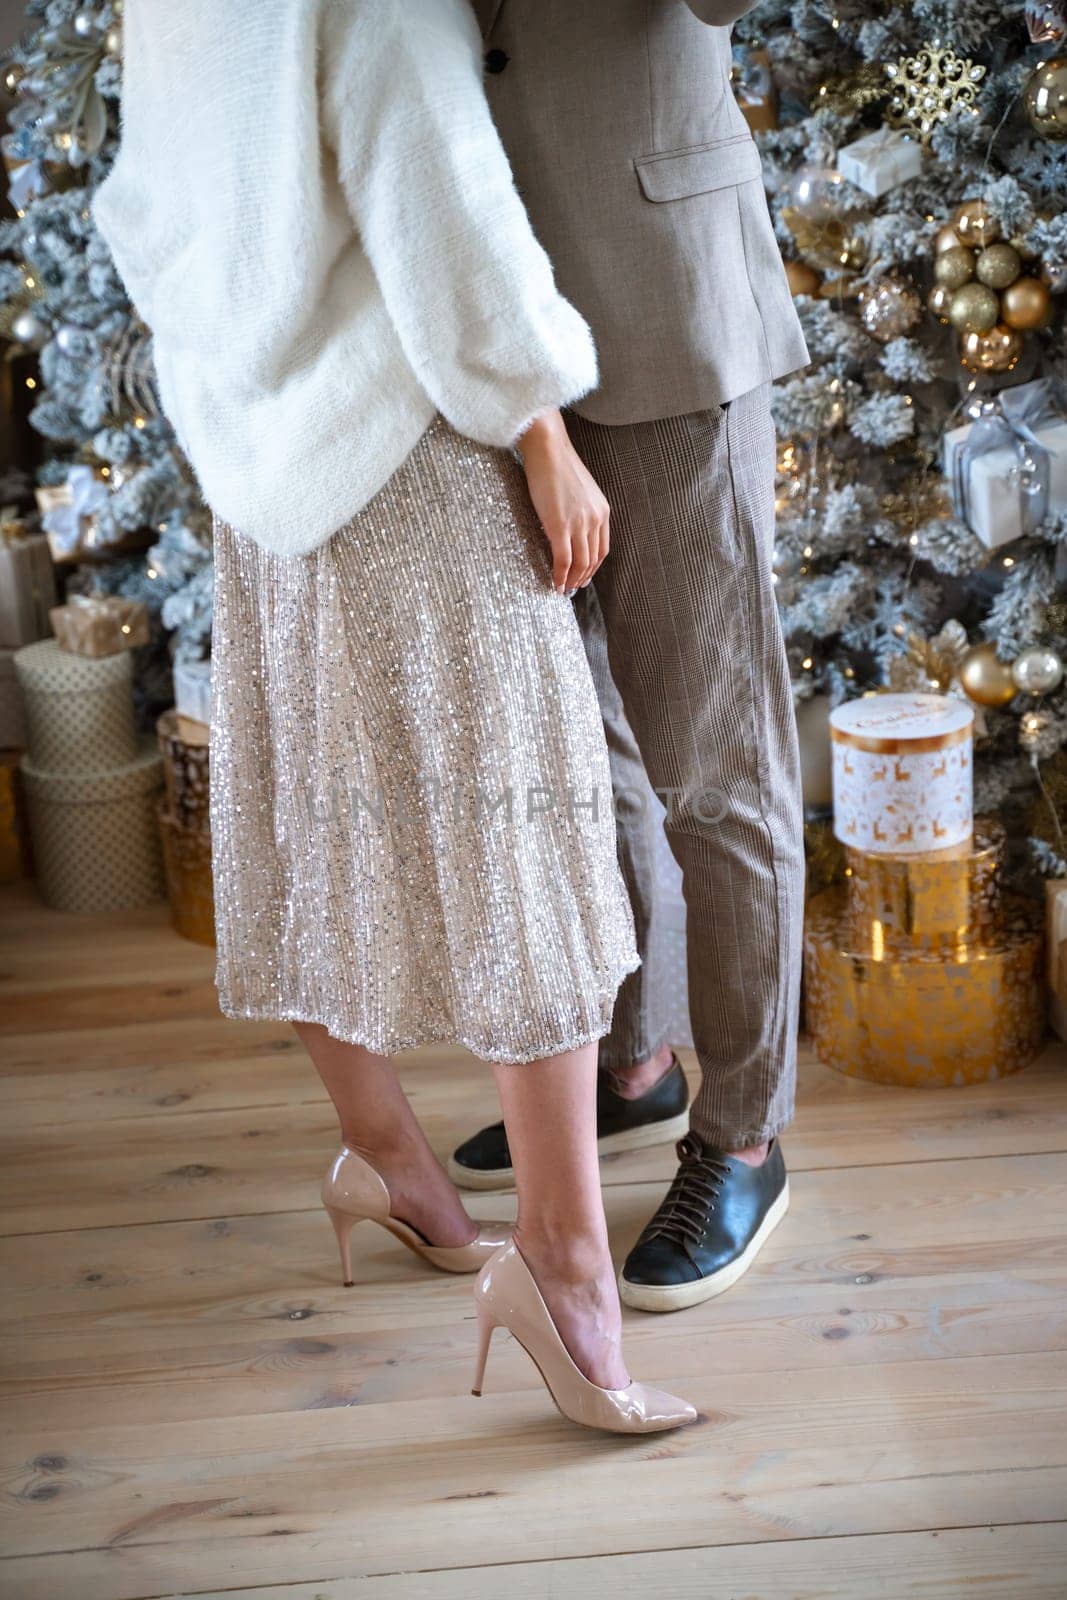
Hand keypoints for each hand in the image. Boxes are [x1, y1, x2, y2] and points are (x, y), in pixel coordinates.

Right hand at [518, 410, 609, 593]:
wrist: (548, 449)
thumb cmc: (557, 465)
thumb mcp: (579, 490)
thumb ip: (580, 510)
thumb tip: (570, 527)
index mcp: (602, 510)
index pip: (602, 548)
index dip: (593, 566)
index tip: (584, 575)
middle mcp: (595, 519)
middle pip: (592, 559)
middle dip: (583, 577)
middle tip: (573, 588)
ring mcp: (578, 524)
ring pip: (580, 563)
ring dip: (572, 580)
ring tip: (563, 589)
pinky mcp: (560, 526)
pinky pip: (563, 560)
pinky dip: (560, 575)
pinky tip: (555, 583)